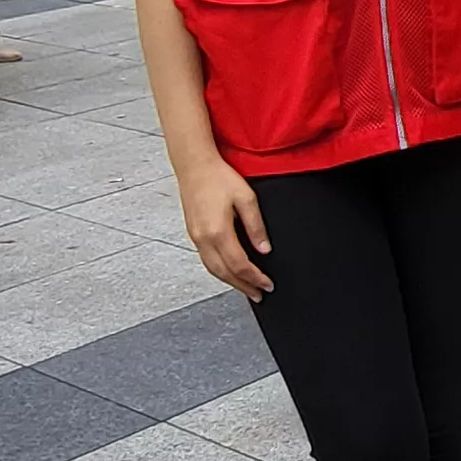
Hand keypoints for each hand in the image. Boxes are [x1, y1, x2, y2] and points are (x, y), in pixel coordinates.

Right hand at [177, 155, 274, 295]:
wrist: (194, 165)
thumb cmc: (219, 176)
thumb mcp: (246, 198)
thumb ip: (256, 226)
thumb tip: (264, 250)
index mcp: (218, 231)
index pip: (240, 265)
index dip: (255, 278)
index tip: (268, 285)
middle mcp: (203, 239)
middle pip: (225, 273)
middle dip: (244, 286)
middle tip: (259, 295)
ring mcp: (195, 237)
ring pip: (213, 270)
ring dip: (231, 282)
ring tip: (246, 288)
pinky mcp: (192, 233)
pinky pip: (206, 260)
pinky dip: (220, 271)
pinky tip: (229, 272)